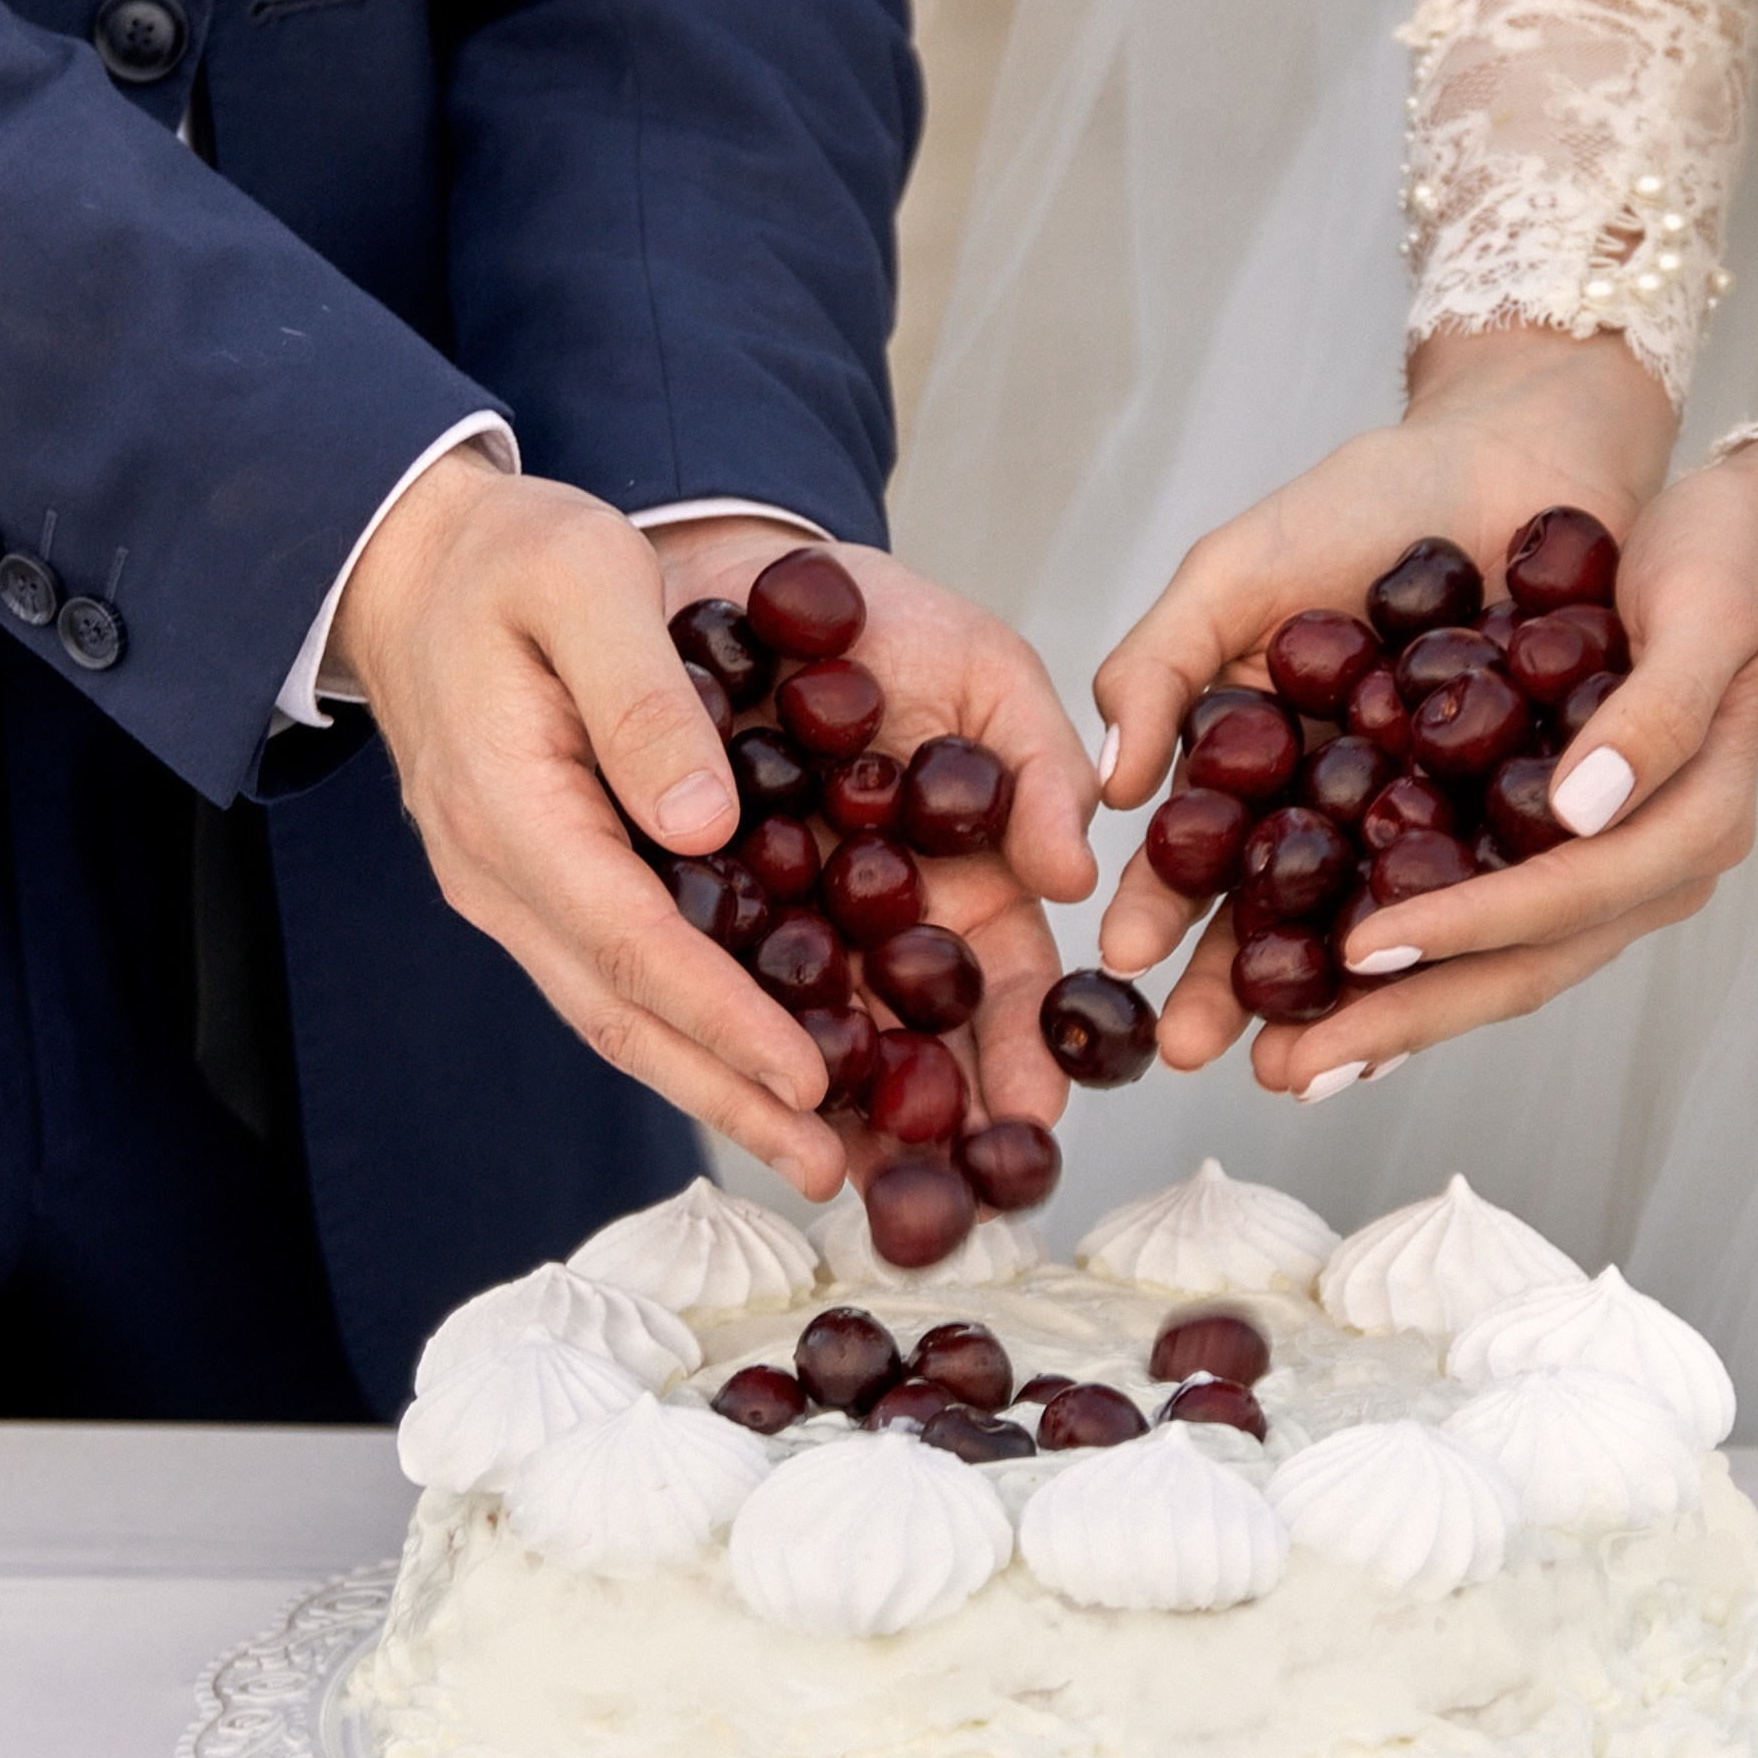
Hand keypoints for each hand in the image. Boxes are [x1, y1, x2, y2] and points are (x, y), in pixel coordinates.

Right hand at [326, 466, 1096, 1201]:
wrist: (415, 565)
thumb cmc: (508, 557)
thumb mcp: (582, 577)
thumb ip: (640, 696)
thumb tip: (703, 826)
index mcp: (511, 805)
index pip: (628, 939)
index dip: (722, 1016)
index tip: (807, 1075)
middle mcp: (500, 876)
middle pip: (621, 1014)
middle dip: (727, 1096)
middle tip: (827, 1168)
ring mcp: (511, 895)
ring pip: (615, 1015)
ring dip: (712, 1088)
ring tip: (810, 1150)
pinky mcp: (539, 891)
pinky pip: (615, 982)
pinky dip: (689, 1037)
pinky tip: (759, 1069)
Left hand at [653, 516, 1100, 1188]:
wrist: (713, 558)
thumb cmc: (869, 610)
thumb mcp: (980, 667)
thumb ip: (1036, 761)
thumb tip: (1074, 874)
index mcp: (954, 873)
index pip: (999, 981)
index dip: (1020, 1047)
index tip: (1033, 1114)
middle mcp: (869, 919)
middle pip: (906, 1037)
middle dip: (927, 1119)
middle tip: (942, 1199)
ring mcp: (777, 921)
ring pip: (809, 1030)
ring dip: (830, 1107)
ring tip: (846, 1180)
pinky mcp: (683, 909)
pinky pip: (703, 985)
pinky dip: (722, 1039)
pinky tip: (739, 1098)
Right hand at [1095, 326, 1674, 998]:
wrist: (1525, 445)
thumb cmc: (1368, 497)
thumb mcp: (1236, 570)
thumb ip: (1161, 664)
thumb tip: (1109, 789)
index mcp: (1269, 768)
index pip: (1203, 856)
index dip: (1160, 908)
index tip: (1121, 960)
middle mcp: (1348, 812)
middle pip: (1286, 914)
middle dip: (1238, 985)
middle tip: (1196, 1053)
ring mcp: (1439, 822)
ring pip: (1384, 919)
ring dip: (1340, 993)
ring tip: (1299, 1052)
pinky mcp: (1540, 819)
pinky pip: (1497, 885)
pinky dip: (1464, 932)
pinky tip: (1431, 978)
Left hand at [1150, 425, 1757, 1097]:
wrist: (1748, 537)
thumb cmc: (1729, 560)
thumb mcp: (1707, 612)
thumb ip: (1655, 711)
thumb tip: (1580, 807)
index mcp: (1692, 827)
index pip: (1563, 900)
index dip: (1462, 930)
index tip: (1358, 950)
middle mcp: (1649, 872)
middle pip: (1520, 968)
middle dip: (1403, 1022)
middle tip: (1291, 1068)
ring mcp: (1607, 874)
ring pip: (1494, 966)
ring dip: (1391, 1017)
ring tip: (1287, 1057)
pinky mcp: (1562, 855)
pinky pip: (1479, 924)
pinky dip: (1408, 962)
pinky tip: (1323, 985)